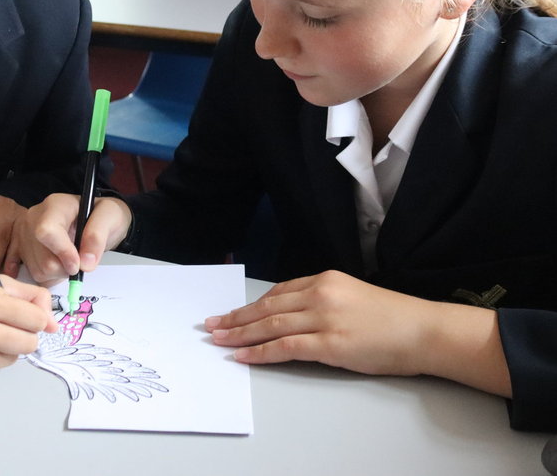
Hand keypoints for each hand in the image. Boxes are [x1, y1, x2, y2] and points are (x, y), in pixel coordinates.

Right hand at [14, 192, 131, 283]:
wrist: (95, 219)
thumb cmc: (101, 215)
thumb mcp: (110, 216)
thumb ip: (98, 236)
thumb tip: (86, 263)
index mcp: (55, 206)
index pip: (47, 231)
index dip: (63, 252)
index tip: (78, 264)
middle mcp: (35, 219)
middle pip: (44, 257)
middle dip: (67, 267)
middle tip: (81, 260)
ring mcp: (26, 235)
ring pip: (39, 270)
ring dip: (60, 273)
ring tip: (71, 259)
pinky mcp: (23, 250)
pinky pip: (33, 274)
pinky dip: (50, 276)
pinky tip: (60, 264)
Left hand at [205, 270, 432, 374]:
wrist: (424, 330)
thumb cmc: (392, 318)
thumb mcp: (352, 297)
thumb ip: (323, 301)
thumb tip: (293, 316)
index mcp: (325, 279)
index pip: (278, 292)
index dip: (252, 305)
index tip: (233, 313)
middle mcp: (320, 294)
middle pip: (267, 307)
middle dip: (236, 317)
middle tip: (212, 325)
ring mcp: (324, 318)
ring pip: (270, 325)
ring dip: (240, 334)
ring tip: (219, 340)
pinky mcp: (330, 344)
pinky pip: (285, 347)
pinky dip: (260, 352)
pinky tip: (244, 356)